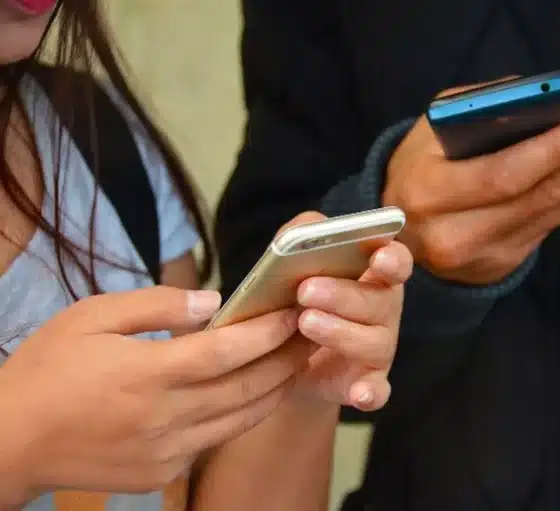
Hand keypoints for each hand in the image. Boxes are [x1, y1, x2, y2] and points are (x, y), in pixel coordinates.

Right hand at [0, 287, 310, 504]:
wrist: (10, 442)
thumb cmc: (46, 370)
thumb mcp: (91, 317)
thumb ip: (155, 305)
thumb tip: (212, 302)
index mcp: (146, 374)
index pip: (227, 352)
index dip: (267, 333)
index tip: (293, 313)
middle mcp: (164, 417)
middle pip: (246, 387)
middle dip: (286, 360)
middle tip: (312, 335)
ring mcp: (166, 451)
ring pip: (240, 419)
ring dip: (275, 391)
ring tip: (298, 364)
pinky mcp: (162, 474)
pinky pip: (215, 440)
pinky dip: (242, 415)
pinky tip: (254, 394)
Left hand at [284, 212, 412, 411]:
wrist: (283, 355)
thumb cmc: (296, 298)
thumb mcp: (294, 262)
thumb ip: (302, 235)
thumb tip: (309, 228)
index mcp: (374, 276)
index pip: (396, 262)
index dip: (391, 258)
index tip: (377, 257)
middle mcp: (384, 311)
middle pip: (380, 301)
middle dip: (344, 295)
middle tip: (306, 290)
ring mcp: (379, 349)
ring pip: (375, 342)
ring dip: (341, 332)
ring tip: (305, 322)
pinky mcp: (368, 383)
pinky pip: (377, 391)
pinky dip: (371, 393)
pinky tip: (359, 393)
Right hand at [383, 80, 559, 283]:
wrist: (399, 235)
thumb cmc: (417, 169)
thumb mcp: (429, 131)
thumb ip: (478, 109)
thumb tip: (543, 99)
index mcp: (429, 194)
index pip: (505, 174)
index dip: (558, 149)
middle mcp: (456, 233)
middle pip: (544, 193)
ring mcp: (484, 255)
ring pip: (558, 207)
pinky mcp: (504, 264)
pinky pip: (555, 220)